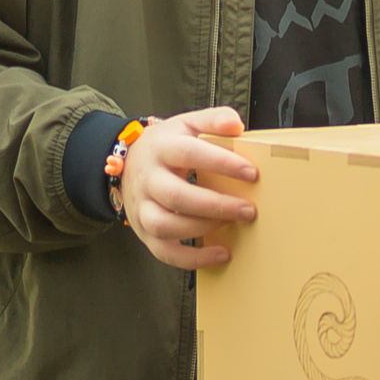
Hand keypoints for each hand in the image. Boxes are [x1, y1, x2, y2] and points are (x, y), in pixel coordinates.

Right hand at [121, 108, 256, 269]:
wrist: (128, 163)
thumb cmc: (167, 145)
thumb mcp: (187, 124)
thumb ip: (213, 120)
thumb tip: (237, 125)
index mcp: (162, 149)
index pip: (190, 154)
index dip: (221, 164)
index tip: (251, 173)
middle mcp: (148, 179)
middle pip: (177, 196)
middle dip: (216, 205)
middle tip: (248, 209)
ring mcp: (142, 208)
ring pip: (166, 226)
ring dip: (203, 229)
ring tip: (233, 225)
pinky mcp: (144, 231)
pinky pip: (165, 252)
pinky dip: (193, 259)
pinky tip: (221, 254)